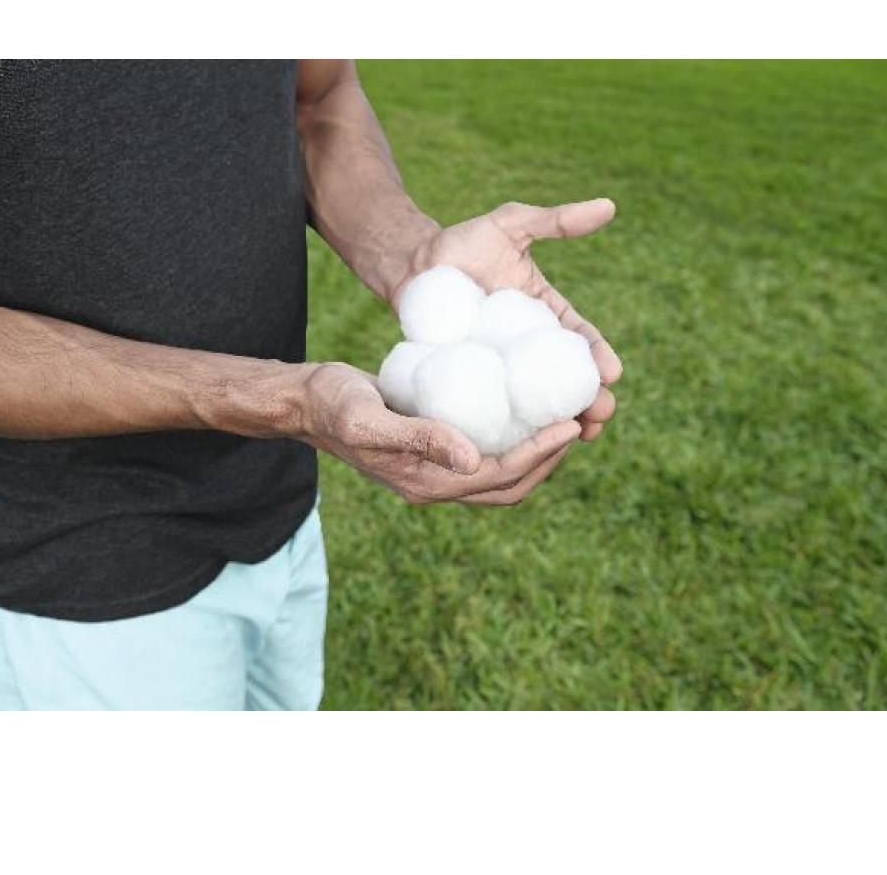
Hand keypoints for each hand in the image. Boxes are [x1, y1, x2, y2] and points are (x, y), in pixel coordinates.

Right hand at [299, 362, 581, 504]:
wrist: (306, 402)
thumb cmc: (333, 405)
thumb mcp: (369, 419)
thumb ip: (419, 438)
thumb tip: (473, 459)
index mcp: (426, 482)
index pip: (500, 476)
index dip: (540, 454)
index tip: (570, 424)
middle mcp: (436, 483)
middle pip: (510, 485)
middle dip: (550, 459)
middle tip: (579, 422)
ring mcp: (435, 469)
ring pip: (501, 473)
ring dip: (537, 453)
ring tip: (563, 417)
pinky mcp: (434, 448)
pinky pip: (486, 453)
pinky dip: (513, 438)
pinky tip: (524, 408)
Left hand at [389, 198, 621, 441]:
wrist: (411, 266)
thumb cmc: (462, 243)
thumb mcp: (510, 225)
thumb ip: (555, 220)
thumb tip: (609, 206)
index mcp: (547, 315)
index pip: (581, 340)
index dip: (599, 358)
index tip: (612, 374)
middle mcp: (530, 347)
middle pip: (567, 379)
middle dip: (590, 401)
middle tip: (600, 417)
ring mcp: (502, 368)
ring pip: (537, 401)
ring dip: (559, 421)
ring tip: (575, 438)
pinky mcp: (473, 382)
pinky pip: (496, 407)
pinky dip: (514, 427)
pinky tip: (523, 445)